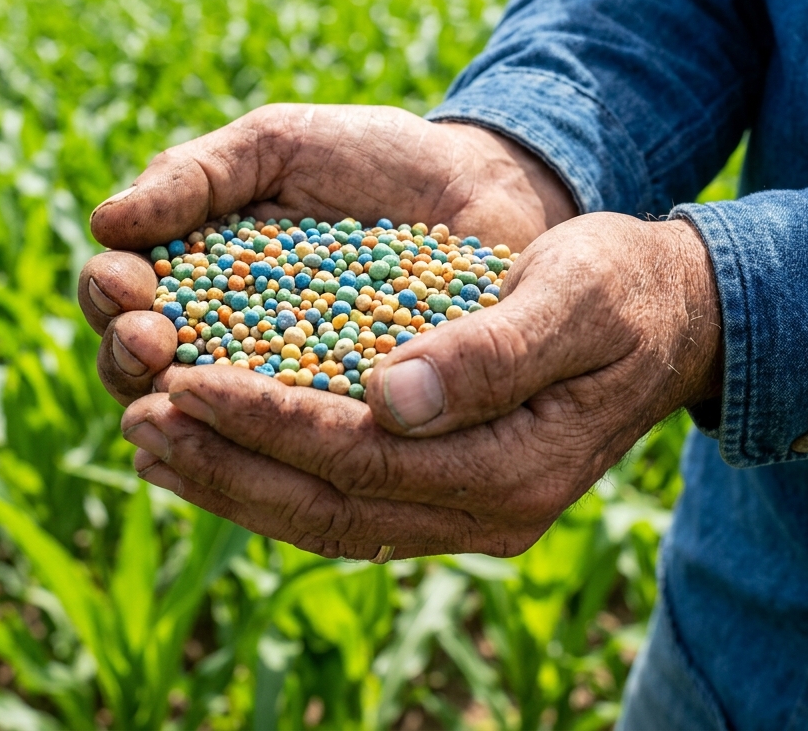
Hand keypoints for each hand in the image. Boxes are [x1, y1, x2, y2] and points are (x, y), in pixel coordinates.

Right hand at [77, 104, 576, 404]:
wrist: (479, 188)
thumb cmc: (371, 157)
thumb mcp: (280, 145)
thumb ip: (198, 175)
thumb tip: (104, 220)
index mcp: (198, 270)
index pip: (126, 297)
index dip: (112, 296)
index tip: (128, 286)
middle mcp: (227, 336)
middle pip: (150, 369)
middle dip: (131, 358)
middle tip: (150, 341)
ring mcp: (283, 384)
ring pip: (211, 419)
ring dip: (185, 412)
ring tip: (178, 395)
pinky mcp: (344, 418)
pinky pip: (296, 445)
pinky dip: (267, 450)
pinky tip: (248, 453)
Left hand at [118, 213, 720, 558]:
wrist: (668, 317)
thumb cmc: (621, 291)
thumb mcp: (573, 301)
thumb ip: (489, 352)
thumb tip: (391, 395)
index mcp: (511, 466)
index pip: (360, 454)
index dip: (267, 420)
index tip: (187, 381)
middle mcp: (482, 510)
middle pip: (326, 504)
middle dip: (225, 463)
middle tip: (139, 420)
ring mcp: (464, 511)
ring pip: (323, 516)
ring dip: (230, 480)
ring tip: (149, 438)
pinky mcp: (447, 489)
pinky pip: (341, 500)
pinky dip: (269, 477)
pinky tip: (215, 445)